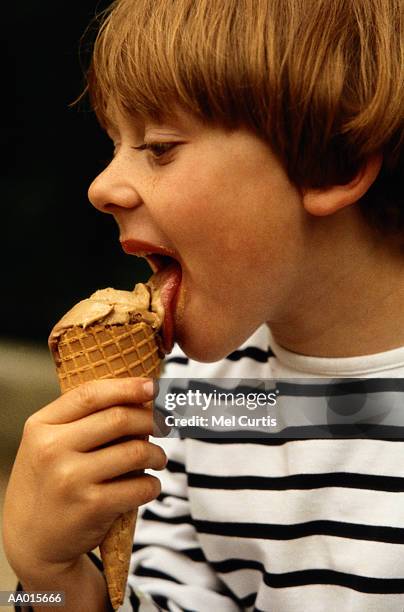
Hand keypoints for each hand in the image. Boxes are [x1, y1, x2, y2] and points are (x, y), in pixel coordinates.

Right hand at [2, 377, 165, 581]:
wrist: (30, 542)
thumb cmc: (49, 483)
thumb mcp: (49, 444)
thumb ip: (83, 420)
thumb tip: (141, 398)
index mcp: (41, 426)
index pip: (91, 394)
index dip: (127, 387)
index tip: (153, 387)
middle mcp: (52, 448)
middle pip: (119, 418)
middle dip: (151, 419)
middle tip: (164, 425)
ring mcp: (70, 478)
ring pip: (135, 451)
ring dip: (157, 454)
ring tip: (158, 459)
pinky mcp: (90, 507)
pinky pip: (139, 486)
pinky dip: (152, 485)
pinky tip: (149, 486)